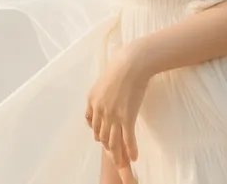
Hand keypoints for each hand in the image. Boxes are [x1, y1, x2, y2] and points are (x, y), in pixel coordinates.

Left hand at [85, 41, 150, 169]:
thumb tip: (104, 96)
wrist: (132, 63)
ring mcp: (113, 116)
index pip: (93, 124)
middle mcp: (100, 111)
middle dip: (107, 146)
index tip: (104, 139)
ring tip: (122, 164)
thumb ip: (101, 91)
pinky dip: (130, 150)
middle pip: (102, 135)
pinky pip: (127, 139)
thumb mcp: (103, 78)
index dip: (99, 133)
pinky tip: (134, 157)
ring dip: (118, 155)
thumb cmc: (120, 65)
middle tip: (114, 153)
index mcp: (92, 101)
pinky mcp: (127, 117)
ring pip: (113, 141)